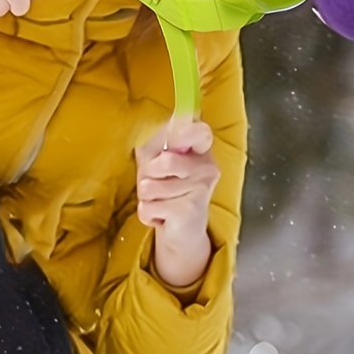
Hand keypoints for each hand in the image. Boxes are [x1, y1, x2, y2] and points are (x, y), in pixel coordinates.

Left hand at [135, 119, 218, 286]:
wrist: (183, 230)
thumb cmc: (168, 188)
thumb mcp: (157, 159)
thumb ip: (157, 142)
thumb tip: (159, 122)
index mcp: (201, 149)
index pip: (200, 130)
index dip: (183, 129)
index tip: (174, 136)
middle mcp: (207, 166)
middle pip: (164, 160)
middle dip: (148, 174)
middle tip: (156, 182)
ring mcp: (201, 189)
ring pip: (150, 186)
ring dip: (146, 197)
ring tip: (160, 200)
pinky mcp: (190, 211)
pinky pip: (148, 207)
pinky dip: (147, 214)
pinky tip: (162, 215)